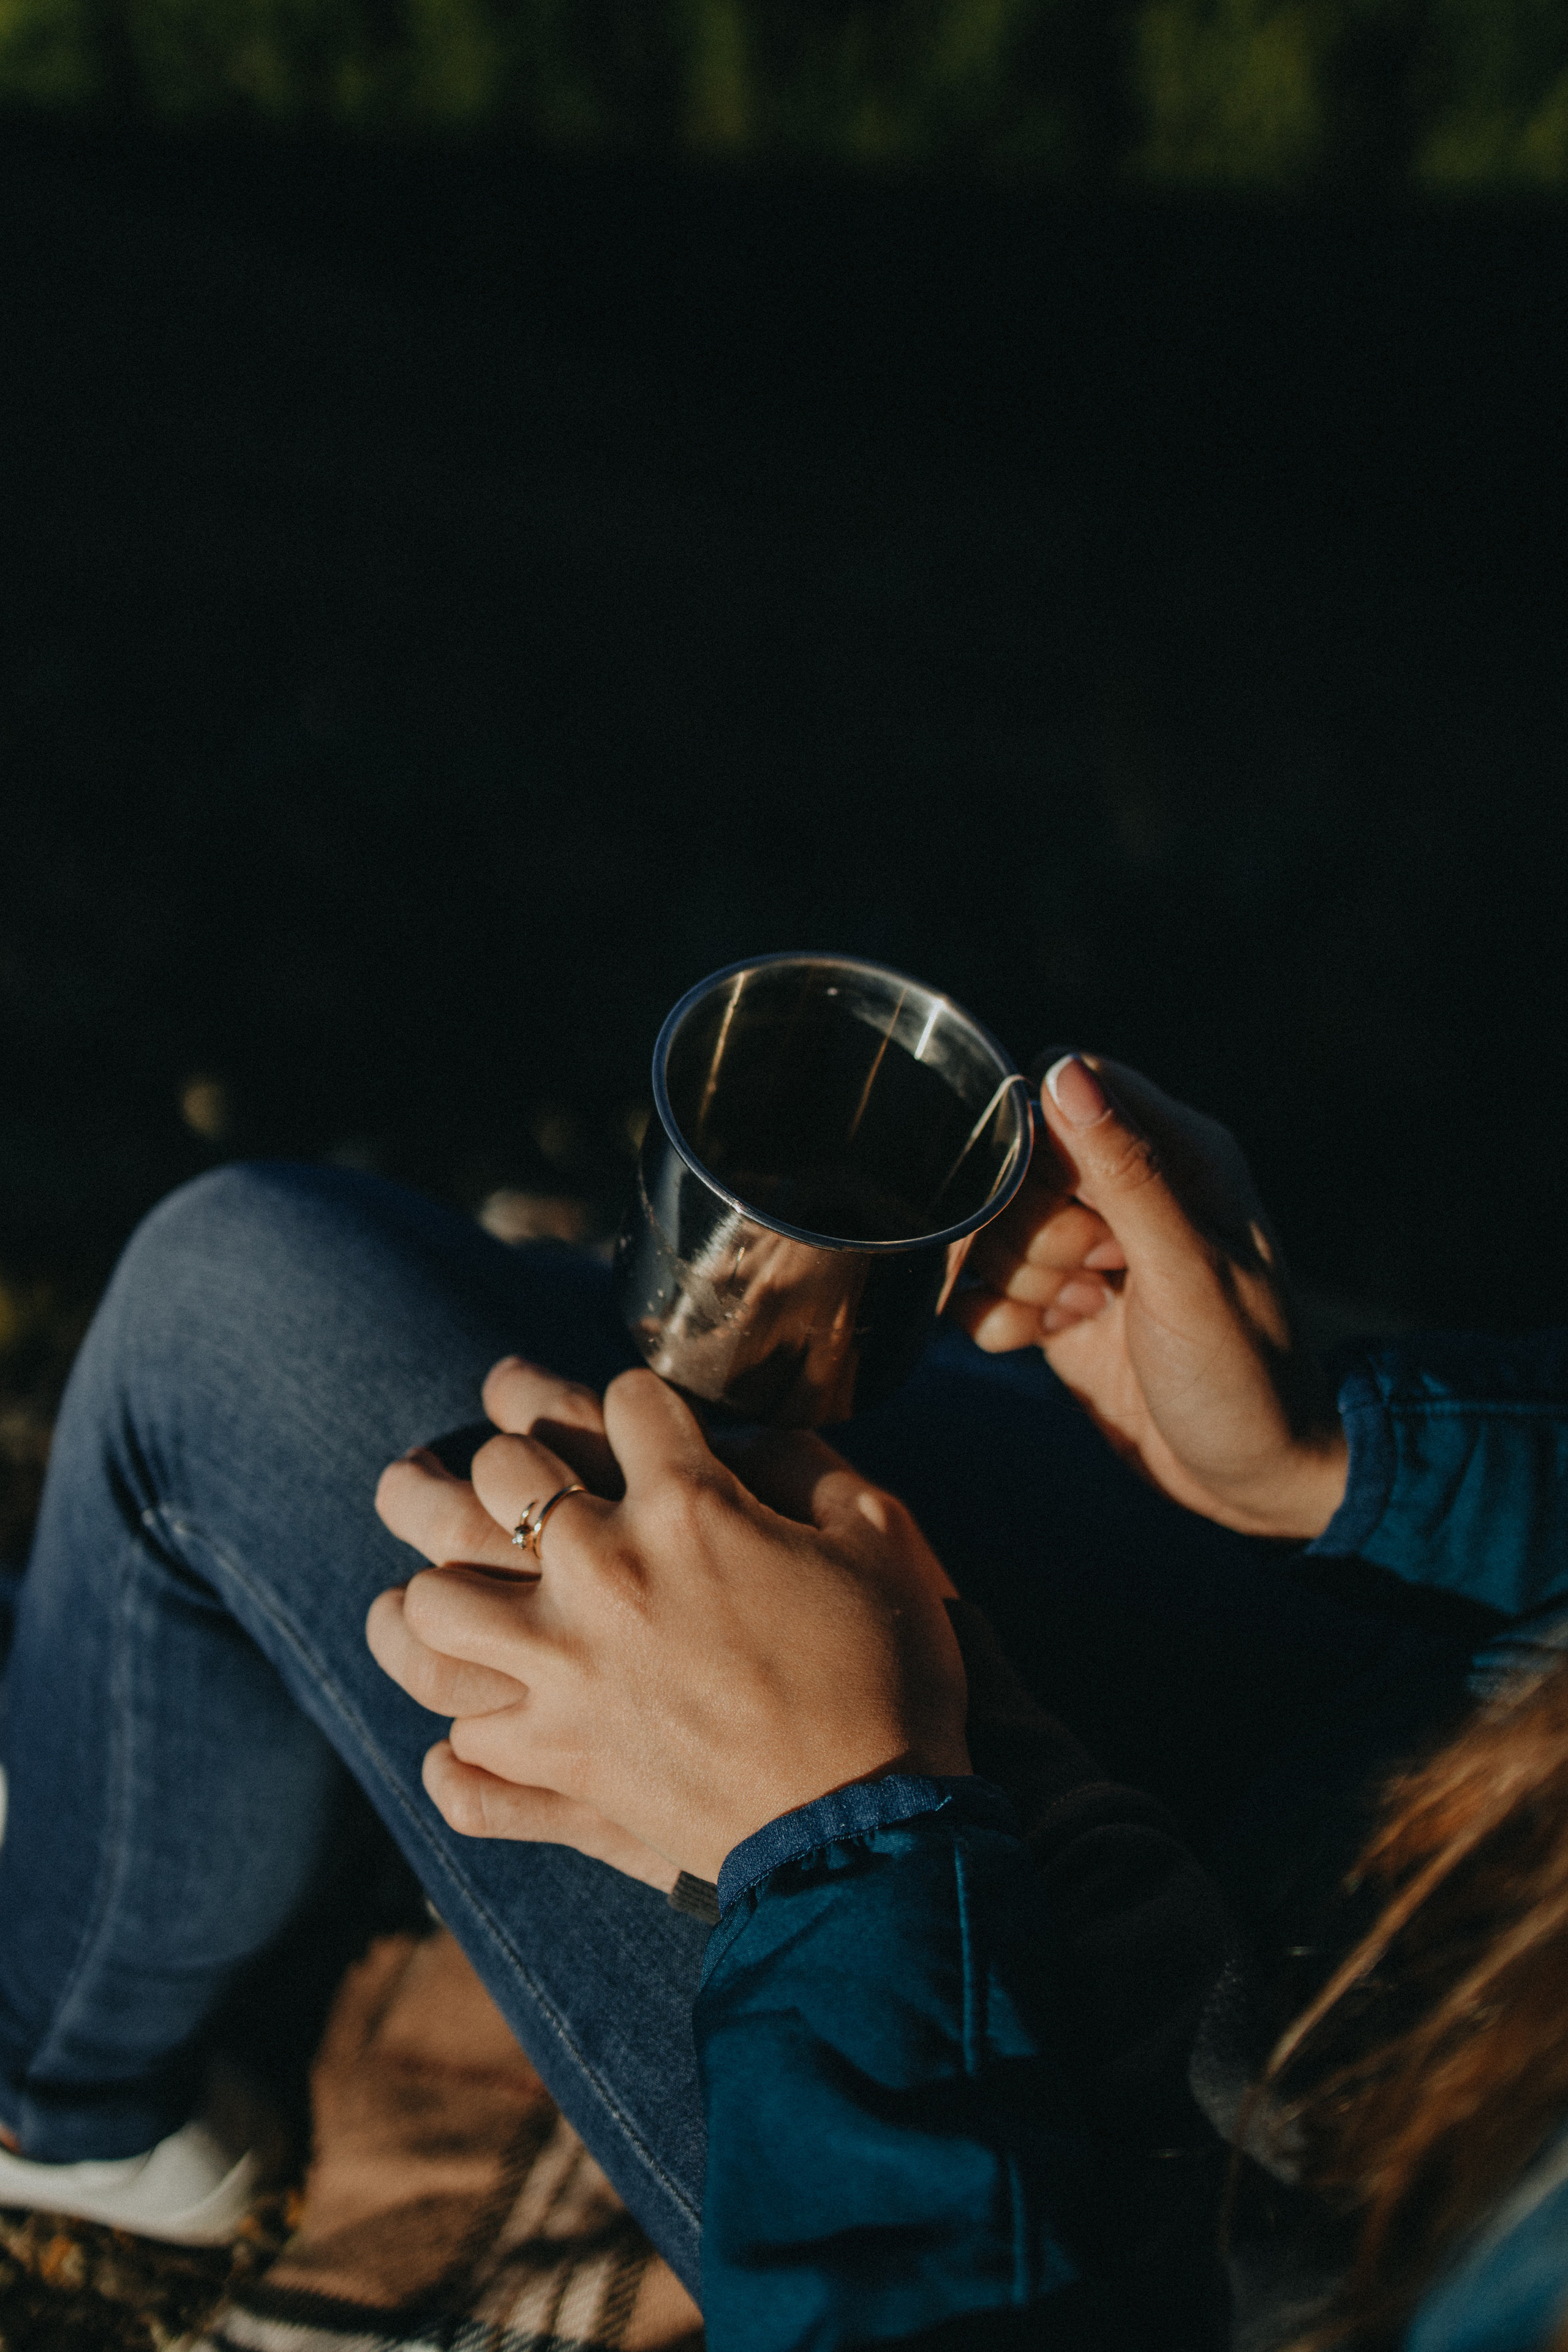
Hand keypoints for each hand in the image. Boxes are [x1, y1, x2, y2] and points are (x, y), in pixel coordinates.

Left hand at [369, 1363, 968, 1883]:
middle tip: (499, 1467)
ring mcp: (563, 1674)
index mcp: (686, 1506)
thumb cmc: (890, 1674)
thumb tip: (751, 1436)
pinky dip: (459, 1744)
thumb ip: (807, 1463)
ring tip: (433, 1588)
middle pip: (499, 1475)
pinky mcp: (557, 1765)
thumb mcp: (880, 1534)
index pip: (622, 1403)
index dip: (631, 1401)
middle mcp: (602, 1574)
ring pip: (435, 1606)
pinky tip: (468, 1727)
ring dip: (430, 1591)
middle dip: (499, 1456)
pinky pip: (462, 1748)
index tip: (630, 1416)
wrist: (874, 1826)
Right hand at [952, 1055, 1347, 1538]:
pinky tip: (1045, 1341)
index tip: (1069, 1207)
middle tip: (1091, 1277)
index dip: (1040, 1140)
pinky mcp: (1058, 1303)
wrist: (1255, 1483)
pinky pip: (985, 1286)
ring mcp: (1090, 1248)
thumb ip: (1124, 1172)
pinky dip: (999, 1318)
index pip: (1069, 1085)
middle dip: (1032, 1227)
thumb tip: (1062, 1072)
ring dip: (1019, 1279)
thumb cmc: (1246, 1376)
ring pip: (995, 1225)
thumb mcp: (1187, 1273)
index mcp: (1180, 1153)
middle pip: (1018, 1160)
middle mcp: (1130, 1190)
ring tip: (1082, 1313)